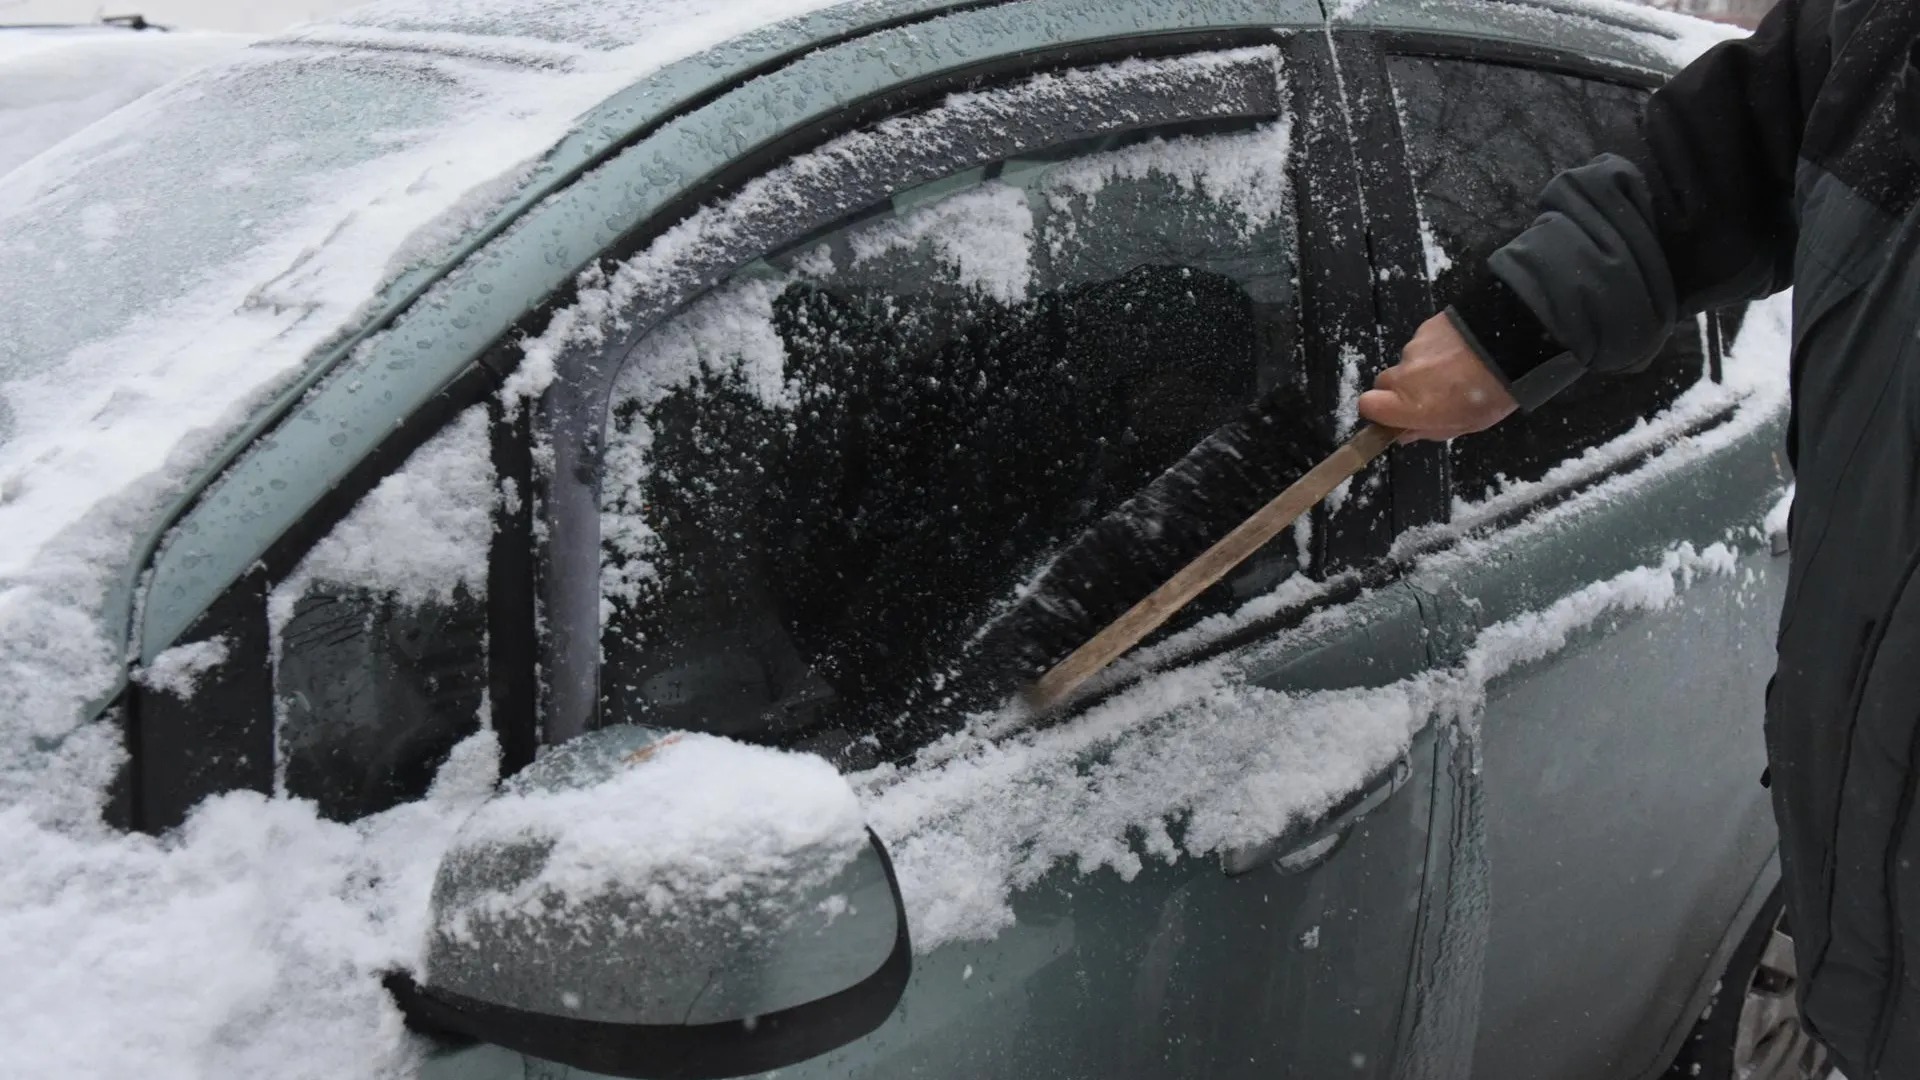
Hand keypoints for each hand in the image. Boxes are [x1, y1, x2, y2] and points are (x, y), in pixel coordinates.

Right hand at [1359, 313, 1517, 442]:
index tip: (1396, 414)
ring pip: (1408, 362)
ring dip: (1425, 368)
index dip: (1379, 410)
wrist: (1512, 341)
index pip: (1367, 406)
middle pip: (1383, 383)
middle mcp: (1404, 375)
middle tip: (1431, 393)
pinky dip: (1437, 348)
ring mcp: (1414, 347)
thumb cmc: (1490, 393)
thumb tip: (1405, 432)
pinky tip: (1462, 350)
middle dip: (1401, 390)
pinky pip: (1424, 343)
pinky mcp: (1427, 326)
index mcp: (1410, 405)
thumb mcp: (1464, 425)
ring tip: (1458, 368)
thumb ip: (1429, 430)